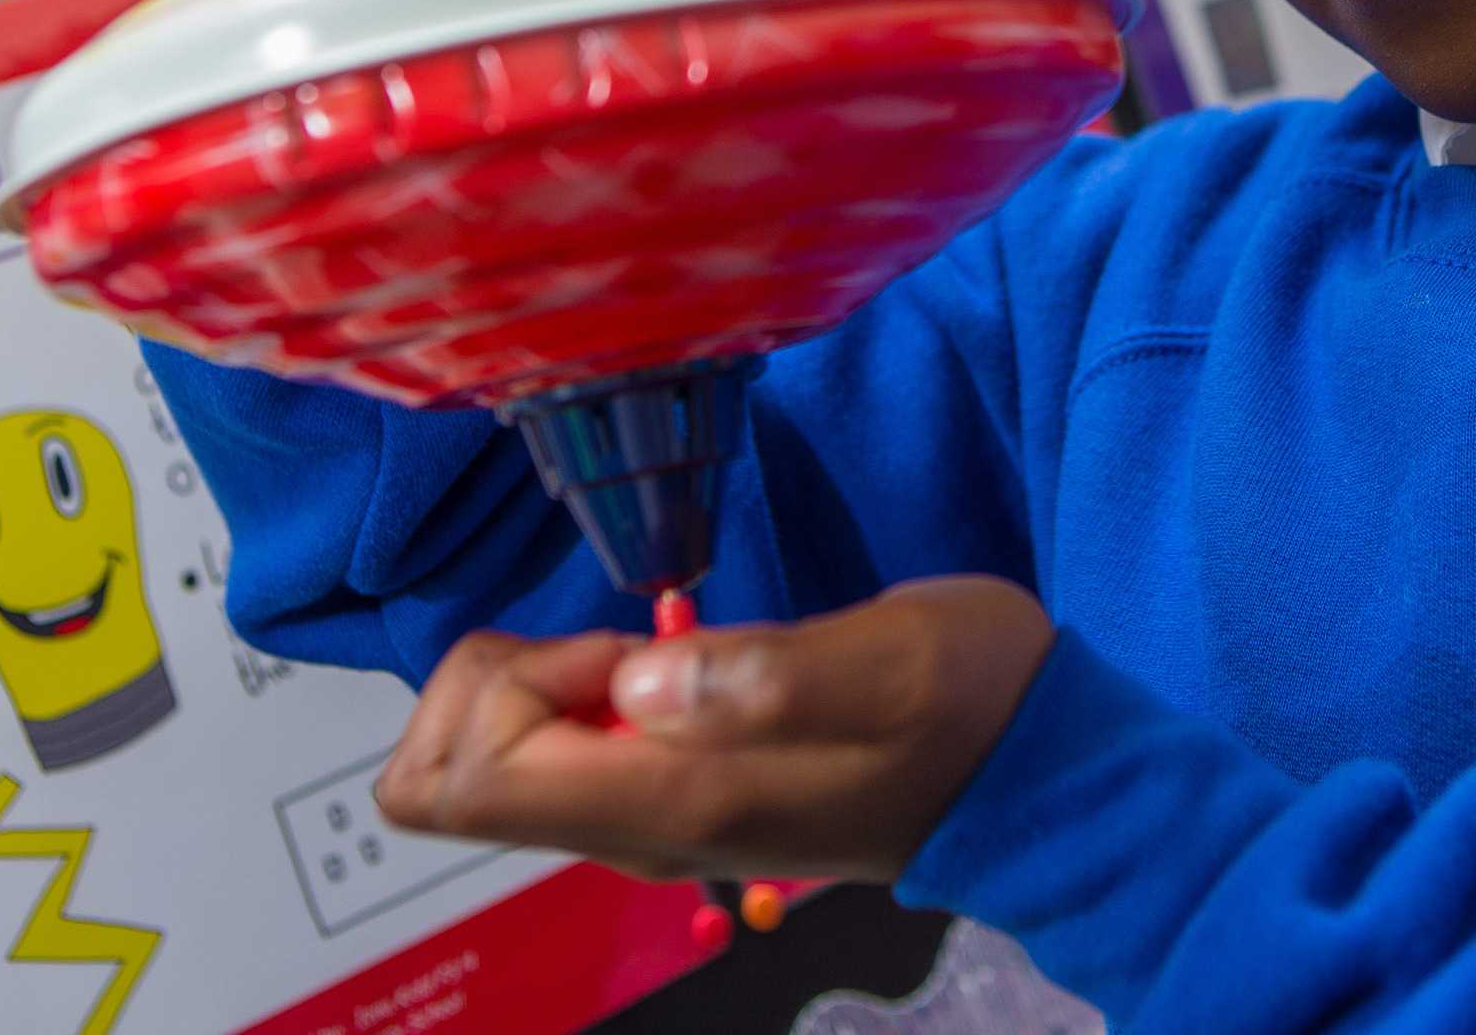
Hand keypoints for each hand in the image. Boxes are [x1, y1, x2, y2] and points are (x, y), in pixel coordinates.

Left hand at [373, 577, 1054, 881]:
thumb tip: (638, 679)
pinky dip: (569, 690)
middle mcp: (638, 830)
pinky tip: (668, 666)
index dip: (513, 682)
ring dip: (536, 683)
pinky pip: (547, 750)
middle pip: (442, 781)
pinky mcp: (667, 789)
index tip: (628, 643)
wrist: (1033, 772)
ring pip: (485, 765)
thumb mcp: (899, 662)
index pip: (469, 778)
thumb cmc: (973, 704)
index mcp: (676, 805)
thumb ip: (772, 673)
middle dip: (496, 682)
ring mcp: (648, 818)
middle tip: (620, 645)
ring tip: (659, 653)